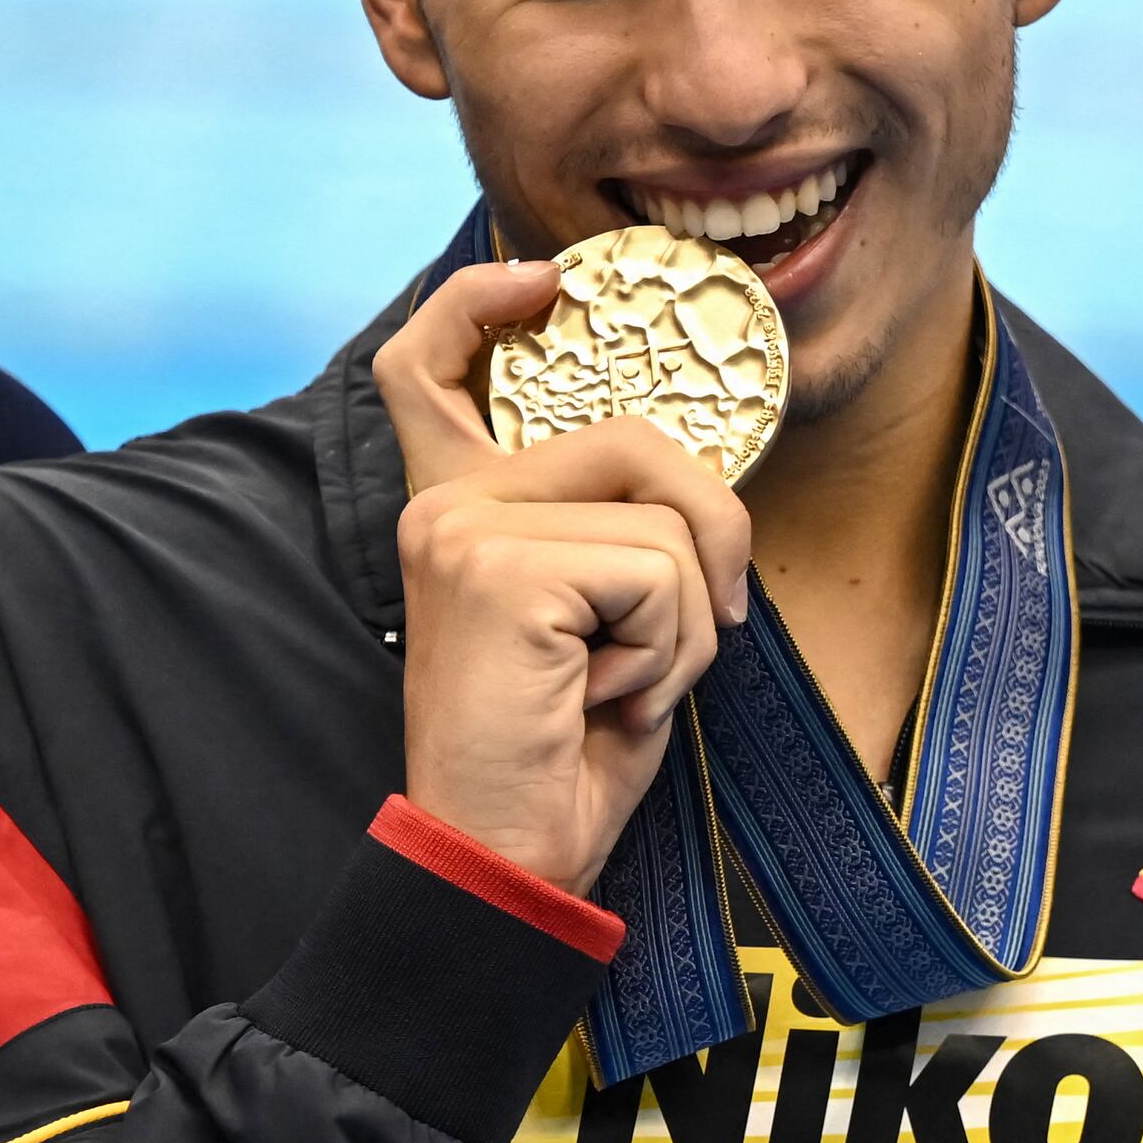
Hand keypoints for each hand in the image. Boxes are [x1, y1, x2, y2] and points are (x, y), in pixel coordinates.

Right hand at [373, 259, 755, 895]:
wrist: (506, 860)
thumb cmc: (563, 751)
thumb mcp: (603, 616)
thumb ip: (616, 528)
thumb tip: (696, 480)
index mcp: (452, 506)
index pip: (430, 363)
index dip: (481, 299)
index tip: (543, 281)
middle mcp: (442, 503)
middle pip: (635, 439)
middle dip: (712, 532)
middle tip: (706, 626)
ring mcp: (463, 529)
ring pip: (665, 519)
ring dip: (686, 625)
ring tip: (619, 686)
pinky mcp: (496, 571)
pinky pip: (658, 574)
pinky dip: (668, 653)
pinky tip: (603, 702)